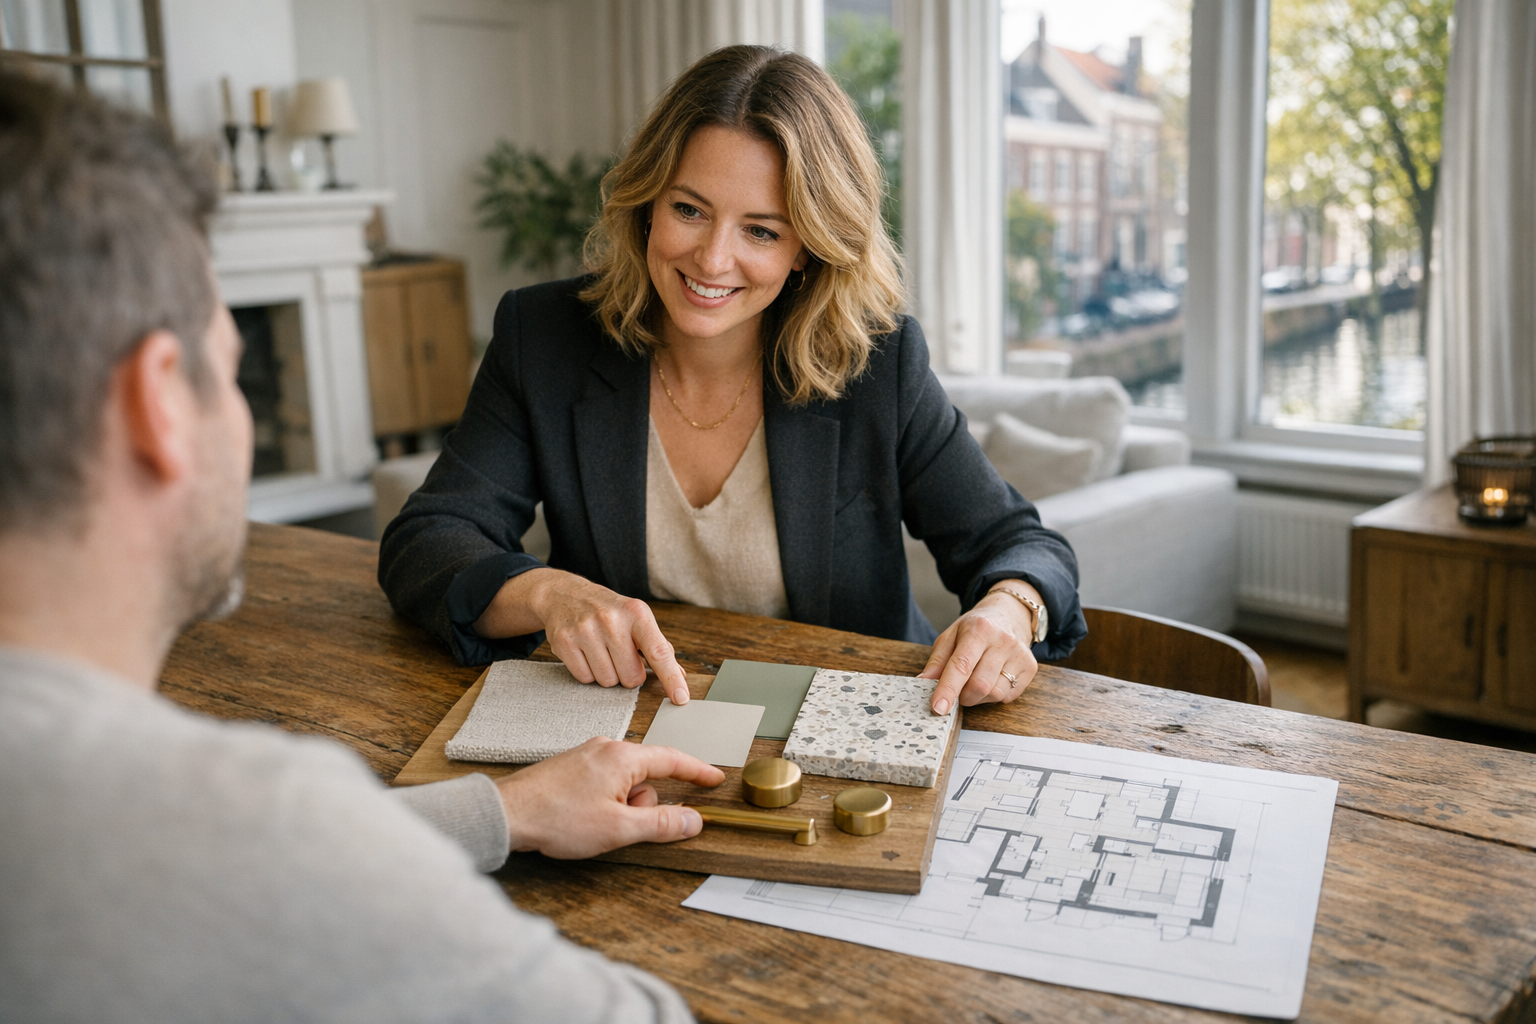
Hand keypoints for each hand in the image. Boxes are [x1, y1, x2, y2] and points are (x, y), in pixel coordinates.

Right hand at [475, 568, 691, 703]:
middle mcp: (612, 620)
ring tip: (601, 652)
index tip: (681, 698)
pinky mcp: (565, 642)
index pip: (659, 652)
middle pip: (631, 677)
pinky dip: (588, 673)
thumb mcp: (636, 618)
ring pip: (608, 681)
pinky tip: (585, 654)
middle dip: (628, 674)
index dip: (671, 678)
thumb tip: (680, 675)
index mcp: (637, 613)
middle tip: (619, 655)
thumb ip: (658, 647)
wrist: (564, 595)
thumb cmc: (607, 610)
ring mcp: (586, 630)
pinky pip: (585, 678)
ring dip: (607, 674)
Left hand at [495, 737, 724, 858]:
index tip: (715, 779)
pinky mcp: (572, 767)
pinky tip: (582, 819)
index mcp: (623, 757)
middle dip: (642, 807)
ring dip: (620, 808)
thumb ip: (661, 825)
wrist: (507, 814)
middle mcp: (607, 748)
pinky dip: (604, 804)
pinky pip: (604, 785)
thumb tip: (693, 820)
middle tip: (619, 827)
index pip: (673, 760)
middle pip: (646, 778)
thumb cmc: (558, 818)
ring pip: (624, 785)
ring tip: (592, 825)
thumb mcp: (618, 829)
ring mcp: (587, 756)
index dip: (697, 772)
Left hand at [919, 581, 1041, 714]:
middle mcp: (1003, 640)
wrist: (1009, 614)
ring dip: (978, 697)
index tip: (938, 708)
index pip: (961, 665)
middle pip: (980, 685)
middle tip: (957, 689)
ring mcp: (1020, 654)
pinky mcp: (1030, 667)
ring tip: (975, 680)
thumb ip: (937, 660)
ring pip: (995, 693)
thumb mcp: (951, 635)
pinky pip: (1008, 696)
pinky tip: (992, 678)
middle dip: (963, 695)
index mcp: (980, 629)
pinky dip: (994, 695)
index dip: (948, 689)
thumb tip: (923, 682)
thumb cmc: (976, 627)